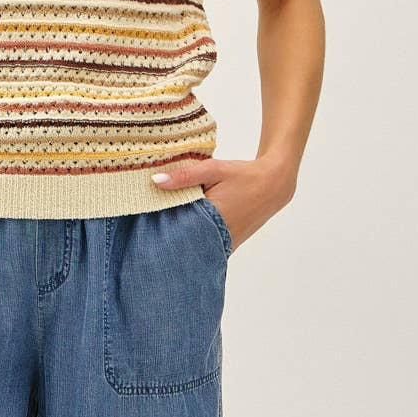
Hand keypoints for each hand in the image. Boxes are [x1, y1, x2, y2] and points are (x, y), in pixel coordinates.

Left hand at [151, 155, 297, 252]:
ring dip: (182, 240)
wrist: (273, 184)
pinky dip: (196, 241)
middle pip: (184, 243)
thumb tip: (155, 181)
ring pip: (196, 247)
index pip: (177, 231)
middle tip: (148, 234)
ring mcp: (226, 245)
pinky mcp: (230, 246)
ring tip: (163, 234)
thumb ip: (184, 176)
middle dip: (168, 238)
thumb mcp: (214, 169)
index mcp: (213, 219)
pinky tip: (186, 232)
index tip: (144, 227)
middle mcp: (219, 237)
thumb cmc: (243, 175)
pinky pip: (207, 247)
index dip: (160, 230)